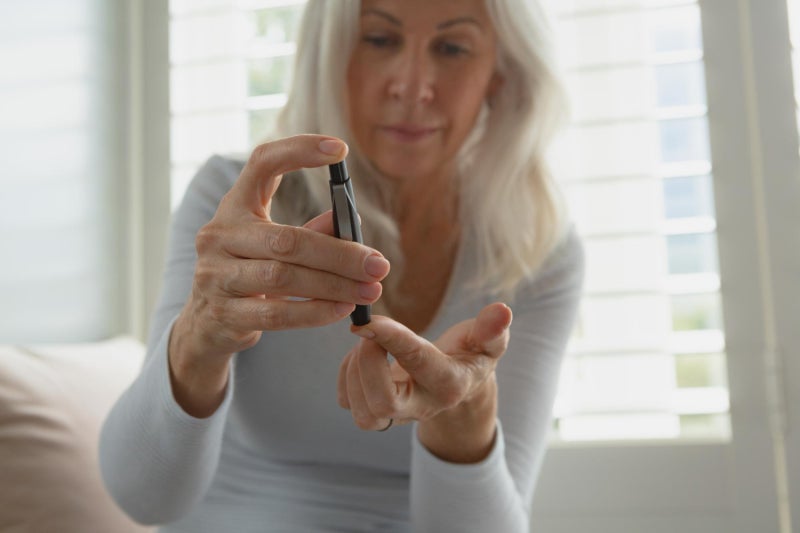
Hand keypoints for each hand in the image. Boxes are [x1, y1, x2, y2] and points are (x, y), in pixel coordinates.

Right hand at [169, 135, 390, 416]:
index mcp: (235, 206)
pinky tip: (343, 309)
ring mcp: (215, 275)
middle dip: (340, 253)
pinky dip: (314, 312)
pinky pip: (276, 313)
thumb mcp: (272, 247)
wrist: (206, 324)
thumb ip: (309, 232)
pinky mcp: (222, 314)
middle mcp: (218, 235)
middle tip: (379, 265)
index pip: (261, 164)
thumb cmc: (251, 274)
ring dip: (335, 285)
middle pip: (287, 240)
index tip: (341, 150)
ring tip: (371, 290)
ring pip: (284, 277)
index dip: (298, 151)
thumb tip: (349, 221)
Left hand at [337, 303, 512, 461]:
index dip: (392, 338)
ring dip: (354, 370)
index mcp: (449, 383)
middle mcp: (423, 406)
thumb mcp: (488, 341)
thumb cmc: (471, 354)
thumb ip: (492, 329)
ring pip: (362, 411)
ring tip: (367, 341)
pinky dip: (345, 375)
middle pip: (383, 404)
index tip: (369, 318)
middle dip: (367, 364)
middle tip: (368, 331)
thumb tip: (502, 311)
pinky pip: (347, 402)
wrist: (458, 385)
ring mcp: (398, 416)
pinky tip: (362, 356)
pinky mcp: (375, 414)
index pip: (418, 361)